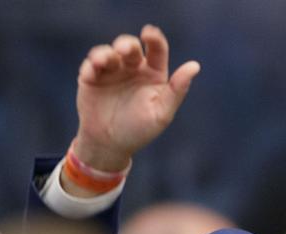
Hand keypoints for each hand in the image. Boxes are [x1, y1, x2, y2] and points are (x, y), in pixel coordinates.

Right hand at [71, 24, 199, 172]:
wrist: (109, 145)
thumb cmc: (139, 131)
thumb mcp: (162, 113)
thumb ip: (177, 90)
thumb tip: (195, 66)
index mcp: (153, 73)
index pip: (156, 49)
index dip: (154, 38)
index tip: (149, 34)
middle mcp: (132, 68)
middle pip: (130, 47)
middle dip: (126, 45)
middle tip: (123, 50)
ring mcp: (111, 71)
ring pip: (109, 53)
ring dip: (106, 53)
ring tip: (103, 61)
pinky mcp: (91, 77)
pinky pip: (90, 65)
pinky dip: (91, 65)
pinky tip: (92, 70)